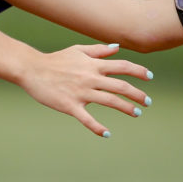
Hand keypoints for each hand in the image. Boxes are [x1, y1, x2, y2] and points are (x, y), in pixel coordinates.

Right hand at [18, 43, 152, 137]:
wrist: (32, 70)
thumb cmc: (56, 60)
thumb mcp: (78, 50)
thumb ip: (99, 50)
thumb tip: (118, 48)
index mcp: (93, 64)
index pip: (122, 66)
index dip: (138, 71)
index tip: (149, 77)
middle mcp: (90, 77)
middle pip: (120, 86)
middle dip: (137, 94)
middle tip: (147, 102)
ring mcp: (81, 92)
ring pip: (109, 101)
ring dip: (126, 108)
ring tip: (136, 113)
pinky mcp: (70, 105)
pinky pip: (87, 119)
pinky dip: (98, 127)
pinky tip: (107, 133)